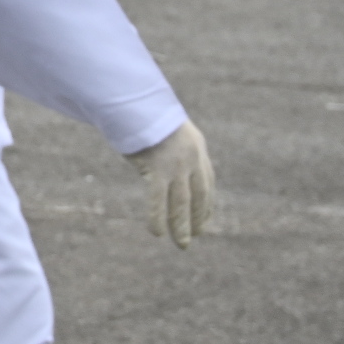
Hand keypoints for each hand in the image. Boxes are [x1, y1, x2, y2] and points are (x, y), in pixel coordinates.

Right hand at [128, 118, 215, 246]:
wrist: (136, 98)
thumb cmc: (144, 112)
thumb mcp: (166, 129)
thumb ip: (171, 146)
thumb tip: (161, 155)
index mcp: (198, 149)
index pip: (207, 184)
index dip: (206, 206)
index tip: (203, 223)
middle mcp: (192, 159)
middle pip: (198, 197)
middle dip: (196, 220)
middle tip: (193, 238)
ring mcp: (176, 165)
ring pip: (181, 203)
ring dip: (181, 226)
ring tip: (182, 244)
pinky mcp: (157, 168)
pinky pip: (158, 199)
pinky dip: (158, 217)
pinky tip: (157, 232)